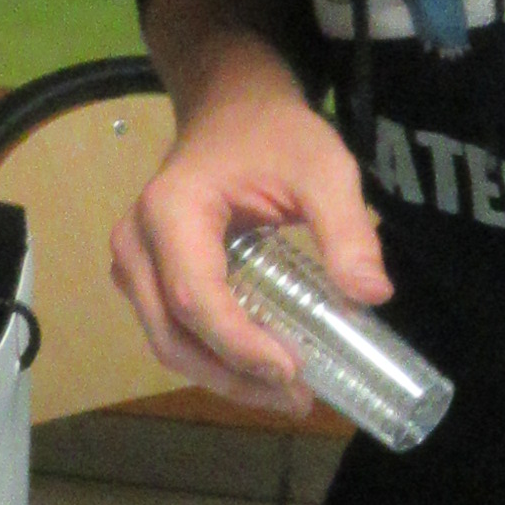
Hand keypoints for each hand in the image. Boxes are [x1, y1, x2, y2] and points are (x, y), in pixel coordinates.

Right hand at [114, 76, 391, 413]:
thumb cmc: (274, 134)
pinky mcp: (145, 276)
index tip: (294, 372)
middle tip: (297, 398)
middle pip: (173, 335)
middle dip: (234, 377)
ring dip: (223, 376)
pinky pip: (172, 330)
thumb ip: (347, 229)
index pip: (197, 299)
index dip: (241, 346)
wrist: (231, 106)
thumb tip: (371, 296)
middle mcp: (137, 243)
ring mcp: (133, 262)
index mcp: (171, 211)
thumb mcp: (323, 168)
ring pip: (167, 342)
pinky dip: (214, 358)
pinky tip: (262, 368)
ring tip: (286, 393)